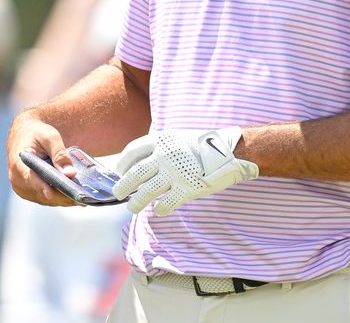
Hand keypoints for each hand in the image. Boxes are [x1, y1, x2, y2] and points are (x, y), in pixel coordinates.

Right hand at [6, 112, 78, 206]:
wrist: (25, 134)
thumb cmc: (37, 133)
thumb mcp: (50, 137)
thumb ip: (60, 154)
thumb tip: (70, 174)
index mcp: (18, 163)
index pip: (32, 179)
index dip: (46, 188)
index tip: (60, 194)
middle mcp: (17, 179)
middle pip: (42, 194)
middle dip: (62, 196)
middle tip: (82, 197)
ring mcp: (22, 188)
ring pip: (45, 200)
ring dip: (62, 199)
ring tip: (81, 198)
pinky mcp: (28, 192)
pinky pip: (45, 199)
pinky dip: (59, 198)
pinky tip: (73, 196)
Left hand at [112, 127, 257, 215]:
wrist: (231, 151)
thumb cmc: (202, 146)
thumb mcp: (177, 138)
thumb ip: (160, 148)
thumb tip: (139, 164)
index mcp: (161, 139)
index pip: (132, 151)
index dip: (123, 163)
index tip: (120, 172)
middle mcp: (165, 155)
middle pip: (135, 173)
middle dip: (123, 185)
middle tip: (118, 193)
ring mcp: (176, 172)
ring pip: (147, 190)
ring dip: (137, 202)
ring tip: (132, 208)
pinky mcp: (187, 187)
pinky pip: (167, 203)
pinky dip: (160, 209)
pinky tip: (158, 211)